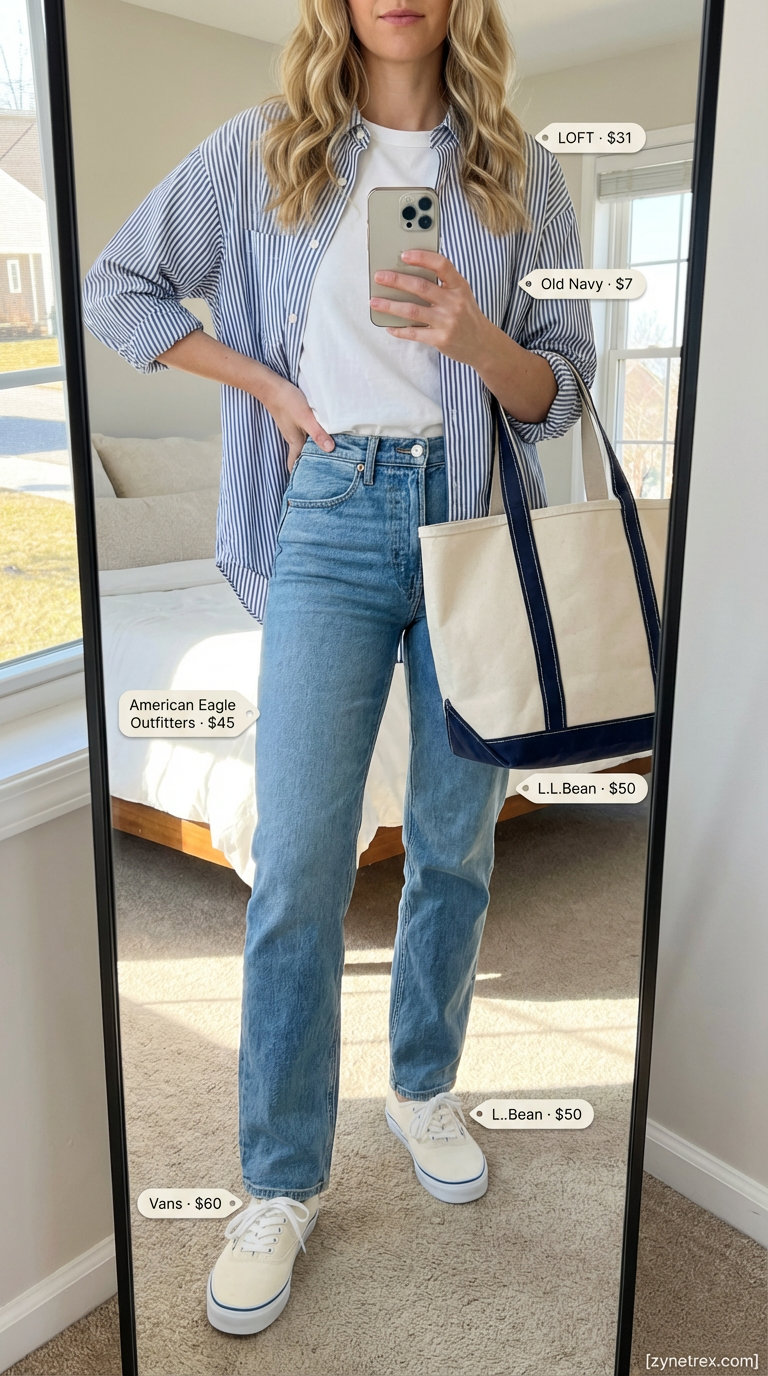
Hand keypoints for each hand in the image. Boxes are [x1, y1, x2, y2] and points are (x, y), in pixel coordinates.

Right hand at [265, 377, 334, 472]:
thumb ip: (318, 433)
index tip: (307, 486)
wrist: (270, 385)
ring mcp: (293, 430)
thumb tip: (330, 450)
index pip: (294, 465)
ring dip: (313, 452)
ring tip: (327, 456)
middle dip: (310, 466)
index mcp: (295, 442)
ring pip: (304, 446)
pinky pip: (305, 434)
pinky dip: (313, 439)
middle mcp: (294, 438)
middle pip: (301, 457)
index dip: (299, 476)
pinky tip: (322, 435)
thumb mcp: (305, 417)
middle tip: (324, 473)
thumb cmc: (287, 401)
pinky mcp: (294, 421)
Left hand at [370, 249, 493, 367]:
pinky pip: (414, 333)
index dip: (422, 257)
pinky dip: (399, 330)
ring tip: (375, 302)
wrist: (483, 344)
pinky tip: (389, 326)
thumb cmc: (467, 315)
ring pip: (412, 310)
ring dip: (390, 305)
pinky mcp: (440, 339)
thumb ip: (442, 282)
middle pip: (421, 287)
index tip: (404, 255)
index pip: (441, 265)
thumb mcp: (461, 294)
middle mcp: (454, 303)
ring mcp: (447, 322)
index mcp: (459, 286)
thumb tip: (409, 271)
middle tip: (379, 277)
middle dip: (396, 280)